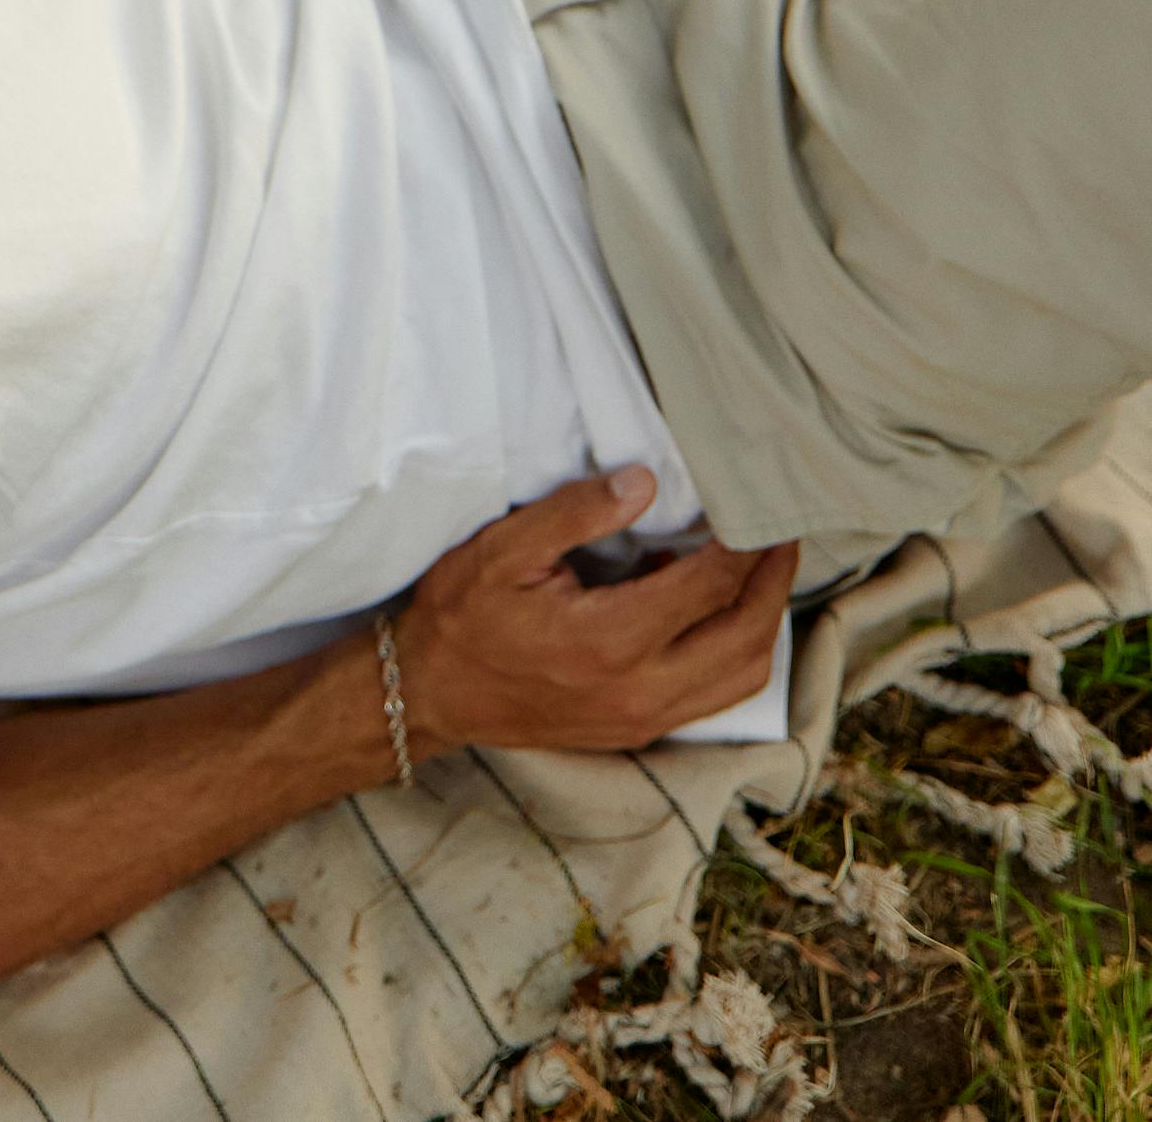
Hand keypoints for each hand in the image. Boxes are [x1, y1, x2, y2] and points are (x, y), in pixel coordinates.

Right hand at [388, 467, 796, 762]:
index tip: (751, 504)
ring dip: (763, 624)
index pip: (708, 585)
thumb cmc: (463, 613)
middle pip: (744, 637)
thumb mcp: (504, 548)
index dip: (741, 542)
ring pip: (740, 678)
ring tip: (763, 572)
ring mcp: (644, 717)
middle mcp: (641, 688)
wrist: (431, 693)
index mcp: (611, 639)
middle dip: (772, 581)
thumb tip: (644, 482)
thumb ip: (576, 512)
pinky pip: (713, 696)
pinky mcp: (639, 730)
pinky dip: (735, 654)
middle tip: (782, 534)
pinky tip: (717, 613)